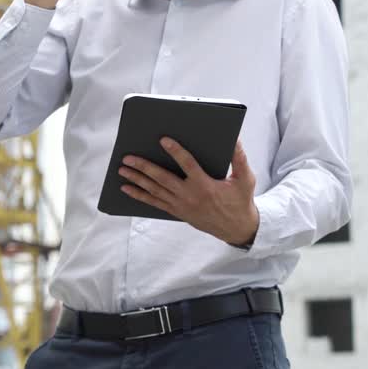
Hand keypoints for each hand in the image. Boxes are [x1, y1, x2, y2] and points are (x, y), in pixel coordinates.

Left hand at [117, 138, 258, 245]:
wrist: (237, 229)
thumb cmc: (240, 201)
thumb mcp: (245, 179)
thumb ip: (239, 159)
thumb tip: (234, 139)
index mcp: (205, 185)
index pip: (188, 164)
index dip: (175, 151)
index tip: (163, 140)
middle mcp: (190, 196)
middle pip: (162, 179)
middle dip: (143, 167)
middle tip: (128, 157)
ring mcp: (181, 205)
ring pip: (155, 191)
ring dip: (137, 179)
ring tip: (122, 169)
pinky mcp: (177, 212)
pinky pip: (155, 203)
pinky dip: (139, 196)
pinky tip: (127, 189)